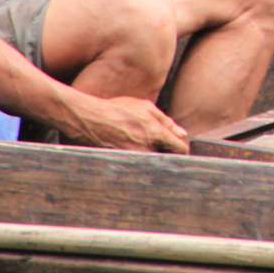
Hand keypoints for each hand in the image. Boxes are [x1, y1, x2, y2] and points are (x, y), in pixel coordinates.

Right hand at [68, 94, 189, 152]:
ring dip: (153, 156)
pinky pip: (139, 164)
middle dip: (167, 153)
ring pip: (152, 162)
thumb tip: (183, 133)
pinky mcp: (123, 163)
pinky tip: (132, 150)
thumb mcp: (145, 107)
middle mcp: (146, 148)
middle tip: (159, 145)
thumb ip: (166, 120)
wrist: (91, 119)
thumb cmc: (119, 110)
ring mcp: (134, 158)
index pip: (180, 148)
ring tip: (141, 145)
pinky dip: (140, 160)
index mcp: (155, 133)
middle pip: (167, 158)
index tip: (179, 147)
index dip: (182, 148)